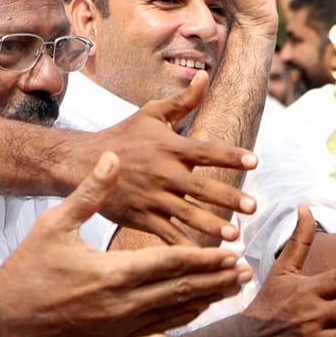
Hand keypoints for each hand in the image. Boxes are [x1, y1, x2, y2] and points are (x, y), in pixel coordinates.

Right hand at [0, 153, 249, 336]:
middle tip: (246, 270)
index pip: (171, 262)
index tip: (230, 249)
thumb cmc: (28, 266)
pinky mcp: (115, 336)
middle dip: (216, 279)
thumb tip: (112, 158)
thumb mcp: (55, 223)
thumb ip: (90, 192)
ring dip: (207, 298)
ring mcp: (120, 324)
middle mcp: (122, 303)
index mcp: (112, 273)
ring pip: (175, 310)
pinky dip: (184, 315)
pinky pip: (160, 325)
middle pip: (182, 288)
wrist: (5, 316)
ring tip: (234, 287)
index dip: (204, 256)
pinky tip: (202, 306)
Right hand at [84, 71, 257, 243]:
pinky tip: (203, 260)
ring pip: (186, 215)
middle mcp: (162, 173)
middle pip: (200, 187)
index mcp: (168, 147)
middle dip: (227, 198)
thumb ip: (181, 101)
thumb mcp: (150, 114)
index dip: (230, 155)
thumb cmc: (121, 137)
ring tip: (234, 237)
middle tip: (252, 207)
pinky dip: (184, 247)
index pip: (205, 150)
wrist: (80, 164)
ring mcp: (151, 198)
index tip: (255, 161)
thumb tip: (204, 76)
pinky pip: (166, 235)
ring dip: (211, 226)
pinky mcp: (140, 218)